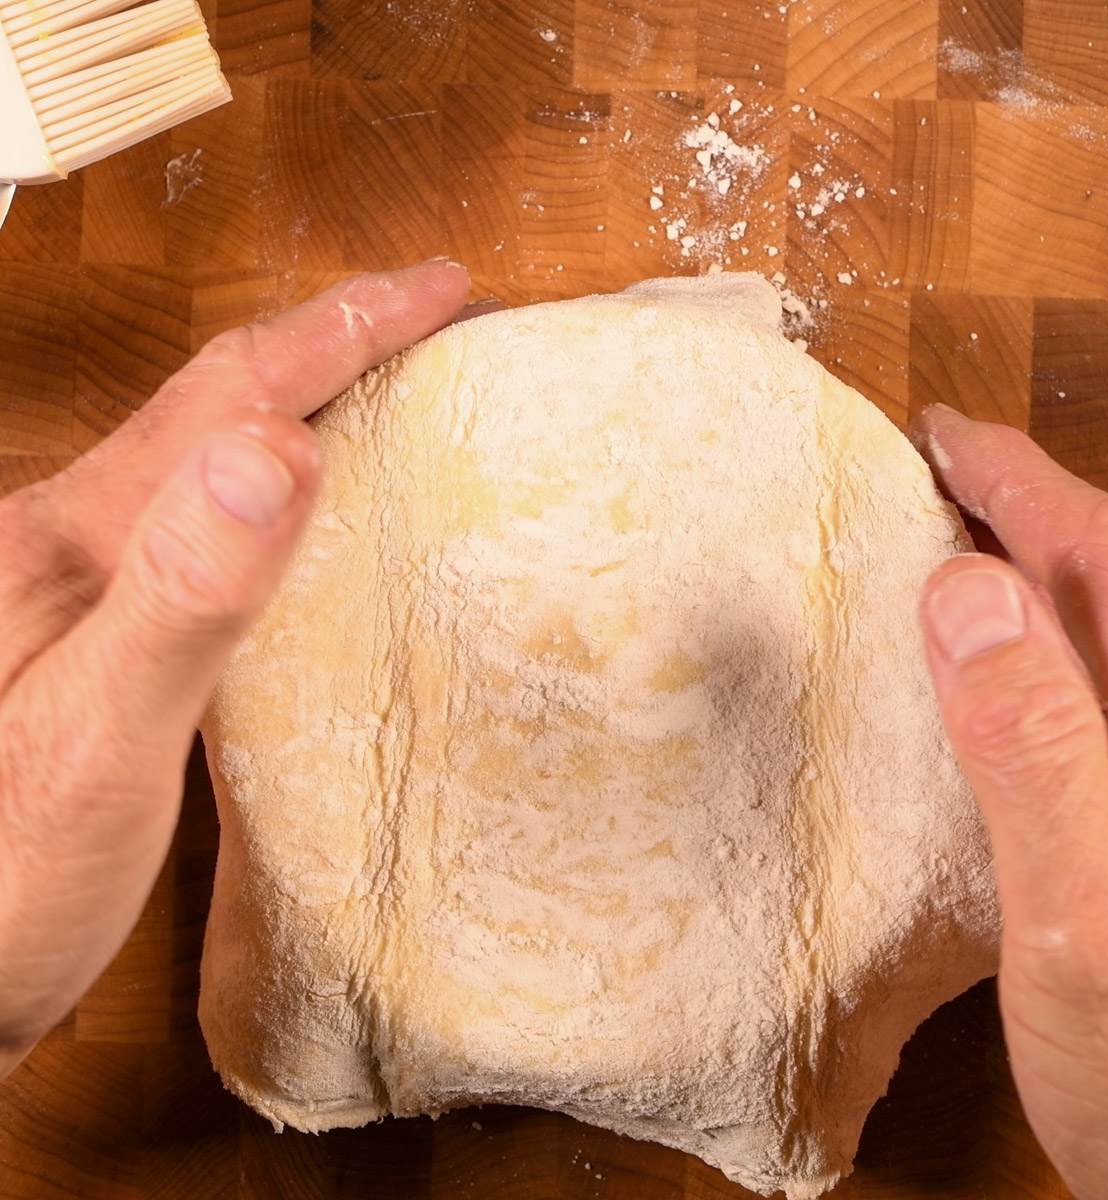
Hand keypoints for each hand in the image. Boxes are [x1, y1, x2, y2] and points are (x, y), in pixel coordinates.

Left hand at [0, 260, 472, 1076]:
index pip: (232, 393)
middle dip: (330, 337)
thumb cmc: (7, 873)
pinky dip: (278, 480)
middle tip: (428, 312)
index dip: (343, 328)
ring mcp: (88, 582)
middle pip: (218, 398)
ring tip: (382, 376)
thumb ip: (187, 593)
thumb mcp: (100, 737)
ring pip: (212, 449)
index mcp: (75, 535)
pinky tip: (309, 502)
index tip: (442, 288)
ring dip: (303, 392)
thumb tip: (278, 448)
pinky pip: (207, 518)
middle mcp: (75, 538)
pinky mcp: (109, 630)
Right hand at [912, 403, 1107, 1199]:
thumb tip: (964, 589)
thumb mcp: (1085, 916)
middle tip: (938, 466)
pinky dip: (1039, 642)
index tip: (938, 431)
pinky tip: (994, 662)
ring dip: (1035, 563)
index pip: (1100, 562)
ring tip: (957, 535)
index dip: (1018, 482)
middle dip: (1026, 501)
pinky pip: (1098, 694)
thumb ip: (1035, 751)